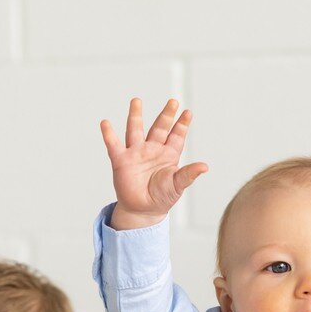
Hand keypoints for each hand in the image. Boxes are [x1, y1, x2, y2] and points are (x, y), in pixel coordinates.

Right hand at [101, 98, 208, 229]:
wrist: (143, 210)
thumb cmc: (162, 197)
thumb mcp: (177, 185)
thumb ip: (188, 174)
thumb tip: (205, 166)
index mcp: (168, 155)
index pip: (176, 136)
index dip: (182, 124)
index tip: (188, 112)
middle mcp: (152, 150)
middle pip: (159, 128)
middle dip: (166, 115)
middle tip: (173, 101)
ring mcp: (136, 153)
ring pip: (136, 130)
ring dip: (136, 116)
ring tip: (136, 101)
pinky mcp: (121, 161)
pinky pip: (114, 145)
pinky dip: (109, 134)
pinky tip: (105, 123)